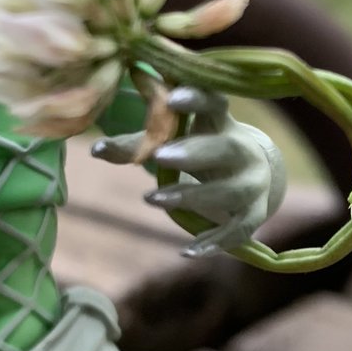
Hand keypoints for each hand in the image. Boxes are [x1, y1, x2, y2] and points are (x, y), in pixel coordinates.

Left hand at [93, 86, 286, 256]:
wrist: (254, 173)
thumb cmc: (202, 149)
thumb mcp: (175, 141)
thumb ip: (138, 144)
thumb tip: (95, 150)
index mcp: (221, 122)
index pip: (214, 103)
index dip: (196, 99)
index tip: (172, 99)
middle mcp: (243, 150)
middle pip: (223, 149)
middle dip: (193, 153)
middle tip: (160, 157)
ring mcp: (252, 183)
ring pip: (227, 191)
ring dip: (191, 197)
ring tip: (151, 199)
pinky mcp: (255, 213)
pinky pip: (237, 230)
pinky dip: (214, 242)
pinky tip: (187, 251)